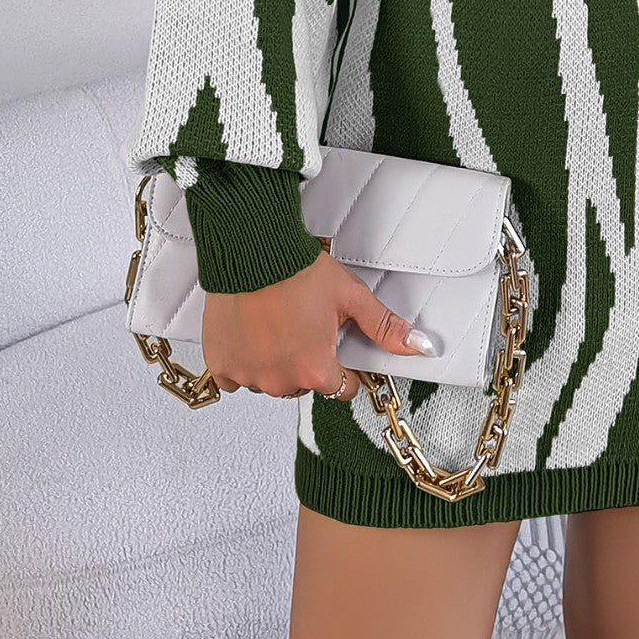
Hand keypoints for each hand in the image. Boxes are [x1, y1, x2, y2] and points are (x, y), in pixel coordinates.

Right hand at [201, 248, 439, 399]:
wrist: (252, 249)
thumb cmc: (297, 270)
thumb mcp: (350, 297)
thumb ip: (384, 327)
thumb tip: (417, 346)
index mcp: (315, 369)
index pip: (341, 389)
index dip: (343, 368)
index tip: (334, 347)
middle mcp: (280, 380)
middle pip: (304, 384)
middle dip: (307, 361)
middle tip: (304, 325)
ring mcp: (248, 374)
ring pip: (270, 380)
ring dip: (275, 361)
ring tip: (277, 323)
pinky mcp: (221, 364)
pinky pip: (235, 376)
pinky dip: (244, 359)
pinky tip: (252, 332)